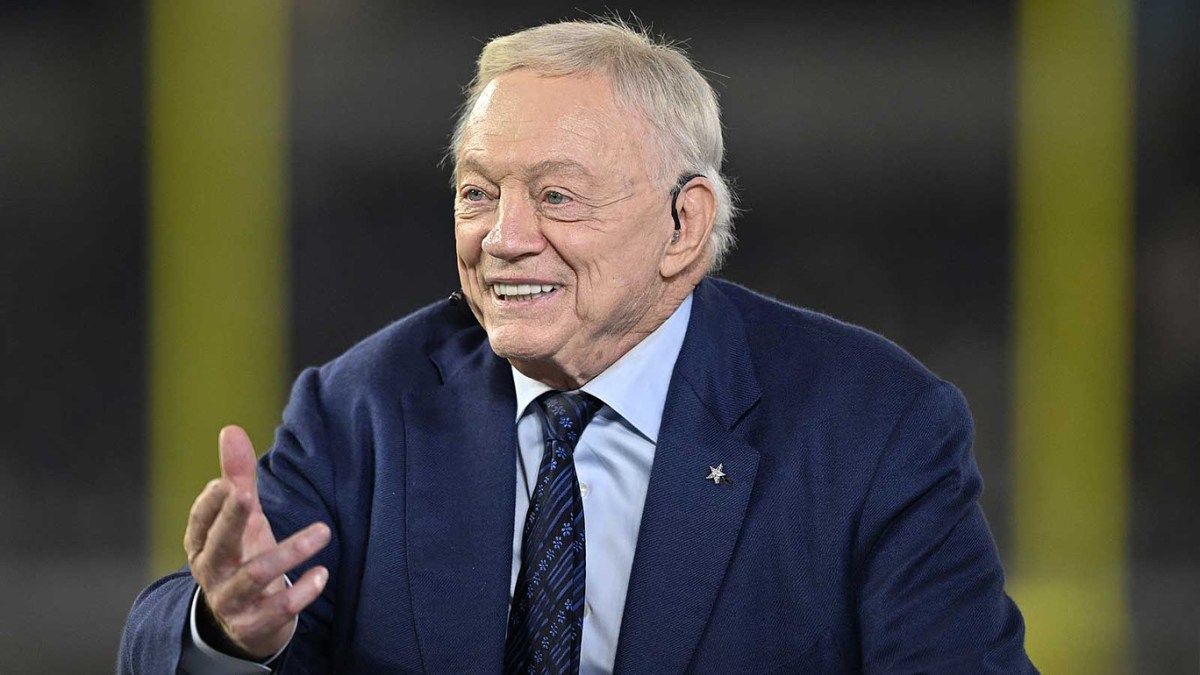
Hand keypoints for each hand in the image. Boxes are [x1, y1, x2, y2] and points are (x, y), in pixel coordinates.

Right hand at [184, 425, 331, 659]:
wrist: (245, 621)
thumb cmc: (243, 554)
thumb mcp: (241, 518)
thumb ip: (238, 477)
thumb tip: (230, 430)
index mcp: (202, 544)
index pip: (200, 520)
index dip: (211, 502)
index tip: (227, 481)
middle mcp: (211, 573)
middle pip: (220, 545)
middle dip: (232, 519)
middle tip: (247, 494)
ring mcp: (231, 601)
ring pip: (256, 575)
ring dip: (290, 551)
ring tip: (323, 531)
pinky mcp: (255, 624)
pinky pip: (279, 609)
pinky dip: (302, 591)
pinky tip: (322, 573)